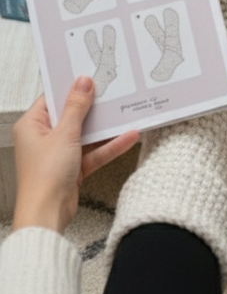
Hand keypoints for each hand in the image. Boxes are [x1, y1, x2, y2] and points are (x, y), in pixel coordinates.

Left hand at [12, 76, 138, 233]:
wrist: (46, 214)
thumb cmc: (43, 178)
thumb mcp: (64, 134)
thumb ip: (76, 107)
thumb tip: (82, 84)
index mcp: (32, 126)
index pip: (53, 99)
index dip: (72, 88)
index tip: (91, 79)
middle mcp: (44, 138)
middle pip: (73, 116)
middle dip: (94, 108)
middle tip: (112, 94)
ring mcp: (59, 153)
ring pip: (87, 134)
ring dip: (106, 128)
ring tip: (126, 115)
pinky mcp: (73, 167)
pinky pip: (94, 151)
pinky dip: (110, 146)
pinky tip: (127, 137)